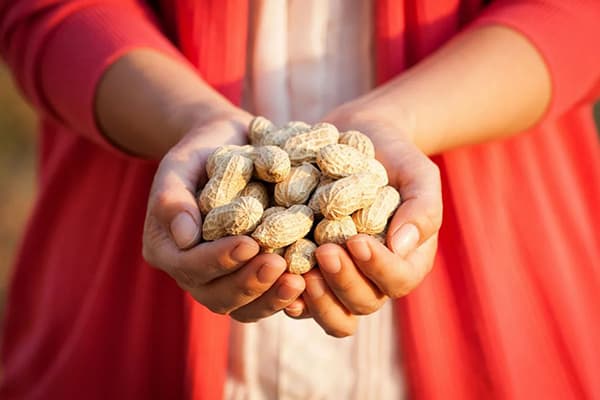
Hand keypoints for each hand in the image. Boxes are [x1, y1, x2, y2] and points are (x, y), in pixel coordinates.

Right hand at [143, 115, 304, 321]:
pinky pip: (266, 298)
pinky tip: (309, 284)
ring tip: (299, 281)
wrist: (231, 148)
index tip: (249, 243)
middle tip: (279, 265)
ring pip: (243, 307)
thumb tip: (184, 237)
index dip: (218, 259)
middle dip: (249, 283)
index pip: (189, 266)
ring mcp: (224, 280)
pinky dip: (286, 296)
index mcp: (168, 249)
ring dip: (271, 297)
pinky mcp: (252, 277)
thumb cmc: (202, 152)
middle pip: (216, 296)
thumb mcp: (181, 164)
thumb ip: (173, 198)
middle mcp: (193, 273)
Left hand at [285, 107, 441, 336]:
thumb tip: (402, 246)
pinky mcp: (308, 273)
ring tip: (298, 272)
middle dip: (344, 282)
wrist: (353, 138)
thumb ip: (421, 207)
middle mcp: (372, 278)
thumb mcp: (416, 172)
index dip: (379, 268)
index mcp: (405, 260)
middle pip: (363, 303)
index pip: (398, 279)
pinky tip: (274, 278)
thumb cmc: (391, 157)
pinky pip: (299, 300)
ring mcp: (338, 280)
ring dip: (316, 300)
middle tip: (324, 251)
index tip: (357, 241)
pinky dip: (287, 295)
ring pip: (333, 314)